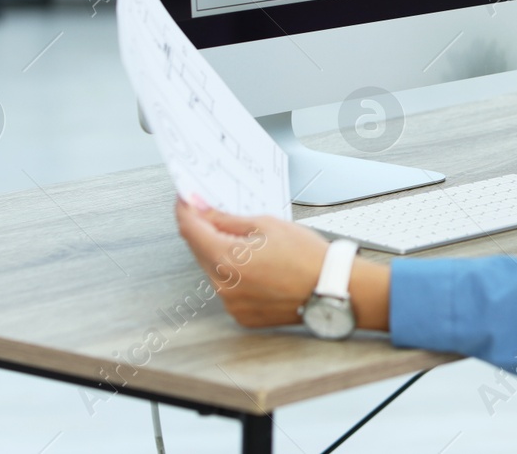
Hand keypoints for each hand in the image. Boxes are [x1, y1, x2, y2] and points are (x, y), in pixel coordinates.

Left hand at [175, 198, 325, 327]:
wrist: (330, 288)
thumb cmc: (307, 257)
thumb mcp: (267, 225)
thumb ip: (228, 220)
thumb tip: (203, 211)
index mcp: (228, 259)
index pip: (190, 230)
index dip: (186, 211)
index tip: (186, 200)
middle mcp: (224, 286)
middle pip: (199, 251)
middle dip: (205, 231)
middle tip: (218, 215)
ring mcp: (231, 304)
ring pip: (213, 270)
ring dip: (220, 253)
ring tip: (249, 243)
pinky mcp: (241, 315)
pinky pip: (227, 289)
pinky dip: (234, 275)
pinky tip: (256, 266)